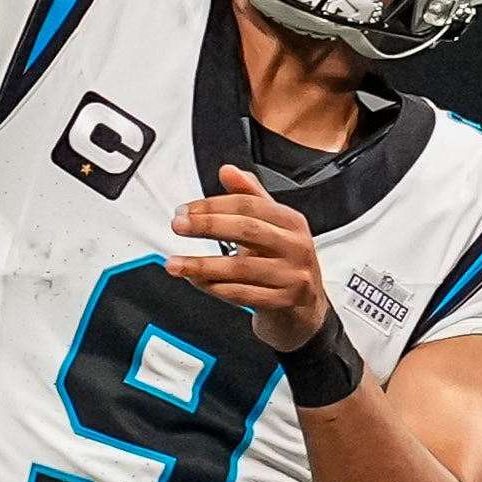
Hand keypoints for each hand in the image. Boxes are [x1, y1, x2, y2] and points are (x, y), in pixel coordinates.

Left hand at [172, 167, 329, 352]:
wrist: (305, 310)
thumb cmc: (284, 264)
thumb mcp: (272, 227)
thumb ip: (250, 197)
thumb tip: (228, 171)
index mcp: (291, 222)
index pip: (249, 205)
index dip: (214, 205)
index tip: (186, 209)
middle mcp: (296, 246)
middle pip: (247, 229)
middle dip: (207, 225)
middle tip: (178, 225)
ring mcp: (291, 276)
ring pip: (241, 267)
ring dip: (202, 265)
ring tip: (176, 263)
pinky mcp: (284, 302)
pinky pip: (243, 294)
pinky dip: (216, 288)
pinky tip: (198, 282)